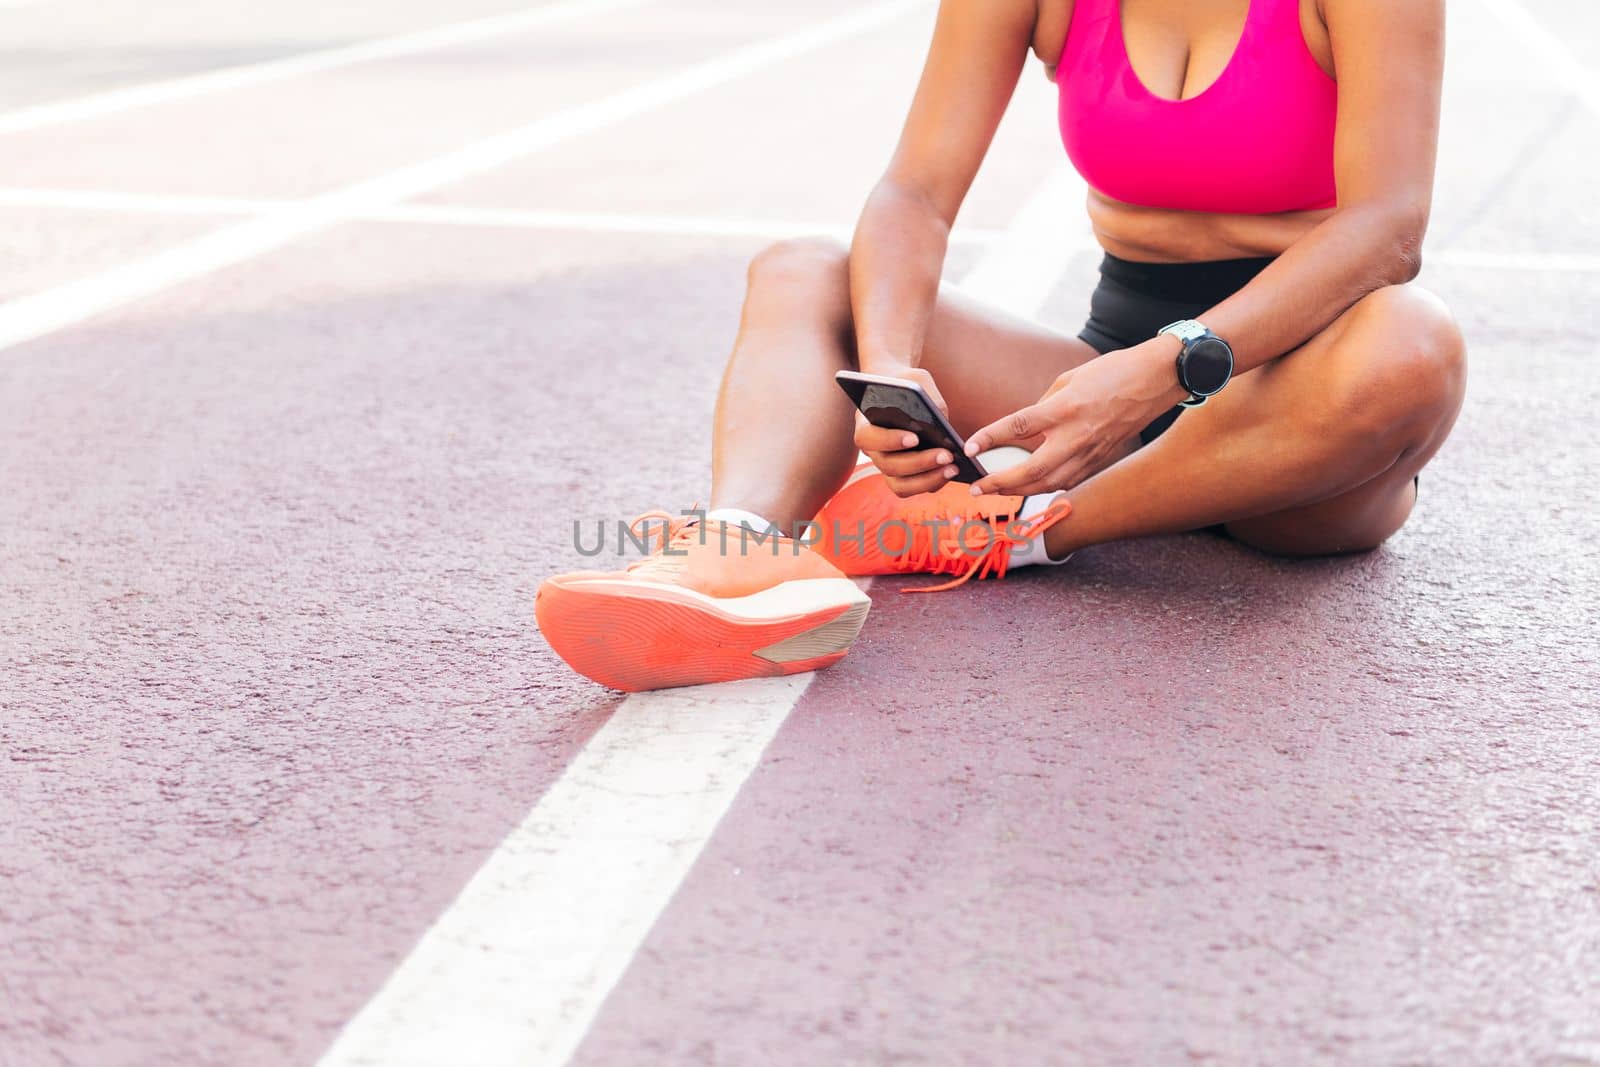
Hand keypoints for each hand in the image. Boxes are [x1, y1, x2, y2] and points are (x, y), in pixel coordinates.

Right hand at [853, 364, 957, 497]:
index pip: (868, 438)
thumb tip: (940, 421)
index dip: (889, 441)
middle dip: (918, 463)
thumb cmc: (907, 382)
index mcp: (865, 424)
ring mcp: (886, 466)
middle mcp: (872, 450)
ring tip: (953, 467)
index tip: (914, 438)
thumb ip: (925, 395)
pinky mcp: (902, 476)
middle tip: (946, 455)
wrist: (902, 392)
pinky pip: (913, 488)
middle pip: (888, 466)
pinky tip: (952, 471)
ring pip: (900, 485)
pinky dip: (932, 483)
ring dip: (927, 480)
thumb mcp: (916, 379)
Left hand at [963, 341, 1183, 496]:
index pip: (1018, 427)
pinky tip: (1029, 487)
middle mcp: (1076, 435)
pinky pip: (1067, 481)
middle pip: (1031, 471)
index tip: (970, 448)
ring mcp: (1090, 452)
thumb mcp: (1068, 380)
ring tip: (996, 491)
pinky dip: (1044, 488)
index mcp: (1064, 408)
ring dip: (1019, 492)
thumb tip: (1025, 429)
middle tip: (977, 488)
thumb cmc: (1112, 373)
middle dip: (1000, 483)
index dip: (990, 439)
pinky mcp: (1099, 460)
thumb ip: (1043, 406)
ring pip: (1048, 484)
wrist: (1155, 381)